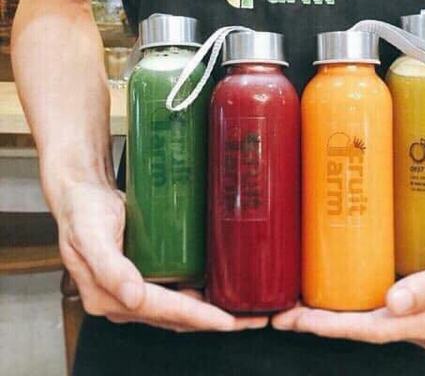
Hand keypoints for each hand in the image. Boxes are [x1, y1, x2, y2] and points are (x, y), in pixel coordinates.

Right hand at [55, 180, 267, 332]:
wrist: (80, 193)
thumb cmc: (82, 211)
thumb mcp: (90, 235)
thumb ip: (109, 266)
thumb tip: (132, 297)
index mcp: (108, 297)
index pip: (163, 311)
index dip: (198, 317)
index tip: (228, 321)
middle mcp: (124, 300)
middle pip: (177, 317)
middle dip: (216, 320)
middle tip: (252, 319)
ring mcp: (135, 290)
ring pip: (180, 309)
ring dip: (212, 311)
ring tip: (246, 309)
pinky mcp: (144, 276)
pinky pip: (176, 293)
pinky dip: (199, 297)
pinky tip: (220, 289)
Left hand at [273, 230, 424, 349]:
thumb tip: (391, 303)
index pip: (370, 329)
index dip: (331, 326)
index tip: (297, 320)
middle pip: (364, 329)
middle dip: (321, 323)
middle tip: (282, 312)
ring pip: (372, 321)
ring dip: (336, 314)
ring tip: (302, 302)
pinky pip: (386, 310)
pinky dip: (358, 303)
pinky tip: (343, 289)